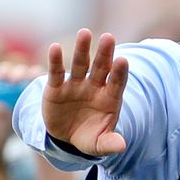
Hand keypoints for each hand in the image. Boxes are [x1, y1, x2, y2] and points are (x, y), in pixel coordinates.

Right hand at [42, 29, 128, 155]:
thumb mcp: (98, 143)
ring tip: (84, 33)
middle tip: (108, 37)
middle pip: (101, 67)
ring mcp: (76, 85)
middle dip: (105, 53)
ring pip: (80, 64)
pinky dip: (56, 61)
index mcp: (110, 98)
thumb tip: (121, 146)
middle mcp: (95, 87)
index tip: (123, 60)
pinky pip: (57, 72)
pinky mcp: (57, 87)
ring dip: (82, 49)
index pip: (118, 82)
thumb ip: (109, 143)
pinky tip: (55, 48)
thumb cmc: (89, 137)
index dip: (120, 72)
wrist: (66, 138)